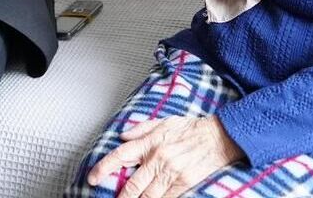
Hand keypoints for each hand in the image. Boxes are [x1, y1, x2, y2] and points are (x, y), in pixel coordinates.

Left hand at [88, 116, 244, 197]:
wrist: (219, 137)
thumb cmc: (191, 129)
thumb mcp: (164, 122)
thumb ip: (141, 129)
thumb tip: (122, 135)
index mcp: (150, 142)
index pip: (121, 155)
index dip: (104, 168)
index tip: (92, 178)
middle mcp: (158, 158)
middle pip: (133, 184)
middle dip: (121, 197)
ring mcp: (171, 172)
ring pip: (148, 196)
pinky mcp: (184, 183)